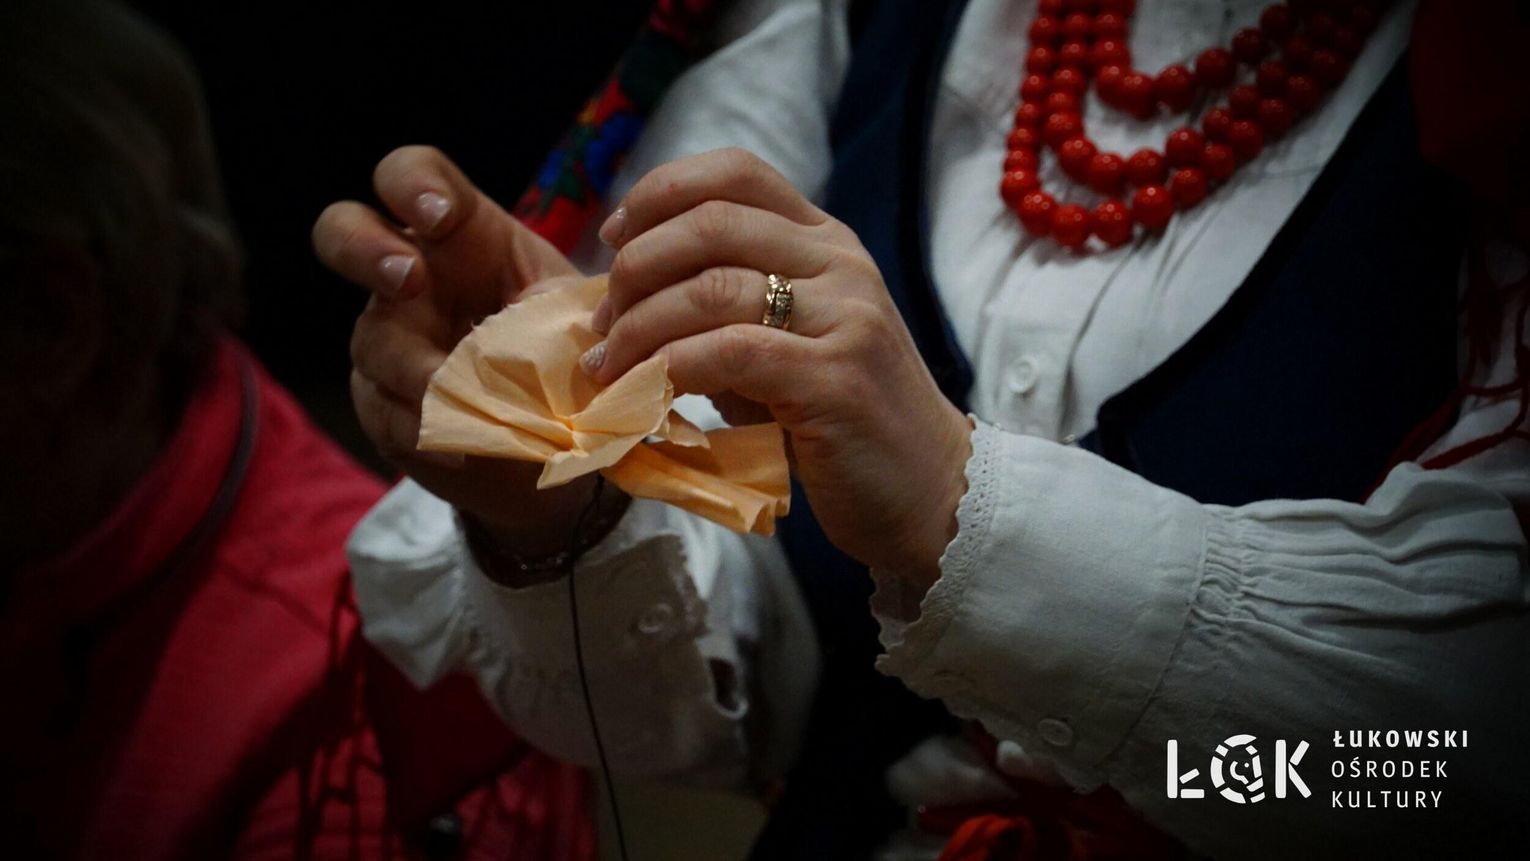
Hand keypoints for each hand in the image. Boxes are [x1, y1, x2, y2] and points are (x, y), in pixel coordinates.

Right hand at [312, 146, 617, 562]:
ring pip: (375, 343)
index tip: (438, 216)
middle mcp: (409, 275)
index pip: (414, 176)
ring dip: (423, 372)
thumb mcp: (576, 316)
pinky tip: (465, 449)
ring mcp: (385, 337)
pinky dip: (431, 432)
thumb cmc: (562, 346)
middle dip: (366, 249)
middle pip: (343, 231)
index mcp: (460, 234)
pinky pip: (388, 413)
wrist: (553, 434)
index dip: (414, 184)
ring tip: (472, 400)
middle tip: (408, 279)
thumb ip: (570, 311)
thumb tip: (578, 334)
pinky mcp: (380, 401)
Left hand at [587, 148, 972, 589]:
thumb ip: (729, 310)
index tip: (615, 238)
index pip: (737, 172)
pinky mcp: (835, 379)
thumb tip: (628, 301)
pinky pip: (728, 353)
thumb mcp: (790, 345)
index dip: (660, 192)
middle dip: (636, 266)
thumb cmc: (845, 423)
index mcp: (827, 243)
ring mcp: (845, 318)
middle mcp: (840, 265)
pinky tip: (644, 392)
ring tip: (608, 365)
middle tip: (603, 321)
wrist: (932, 490)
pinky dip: (669, 368)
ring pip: (712, 287)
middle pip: (712, 220)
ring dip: (639, 326)